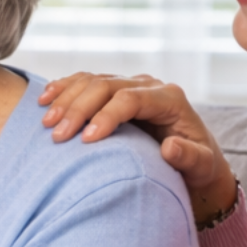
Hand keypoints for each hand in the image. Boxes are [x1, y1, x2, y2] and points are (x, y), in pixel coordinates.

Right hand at [39, 74, 238, 224]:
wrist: (195, 160)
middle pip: (106, 86)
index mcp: (170, 99)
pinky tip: (45, 100)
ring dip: (66, 99)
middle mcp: (149, 86)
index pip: (130, 98)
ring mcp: (130, 85)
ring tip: (47, 123)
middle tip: (57, 136)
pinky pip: (85, 82)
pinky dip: (64, 88)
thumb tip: (170, 147)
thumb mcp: (202, 166)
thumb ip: (190, 157)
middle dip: (79, 109)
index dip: (106, 116)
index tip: (86, 141)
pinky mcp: (115, 91)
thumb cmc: (198, 166)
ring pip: (92, 81)